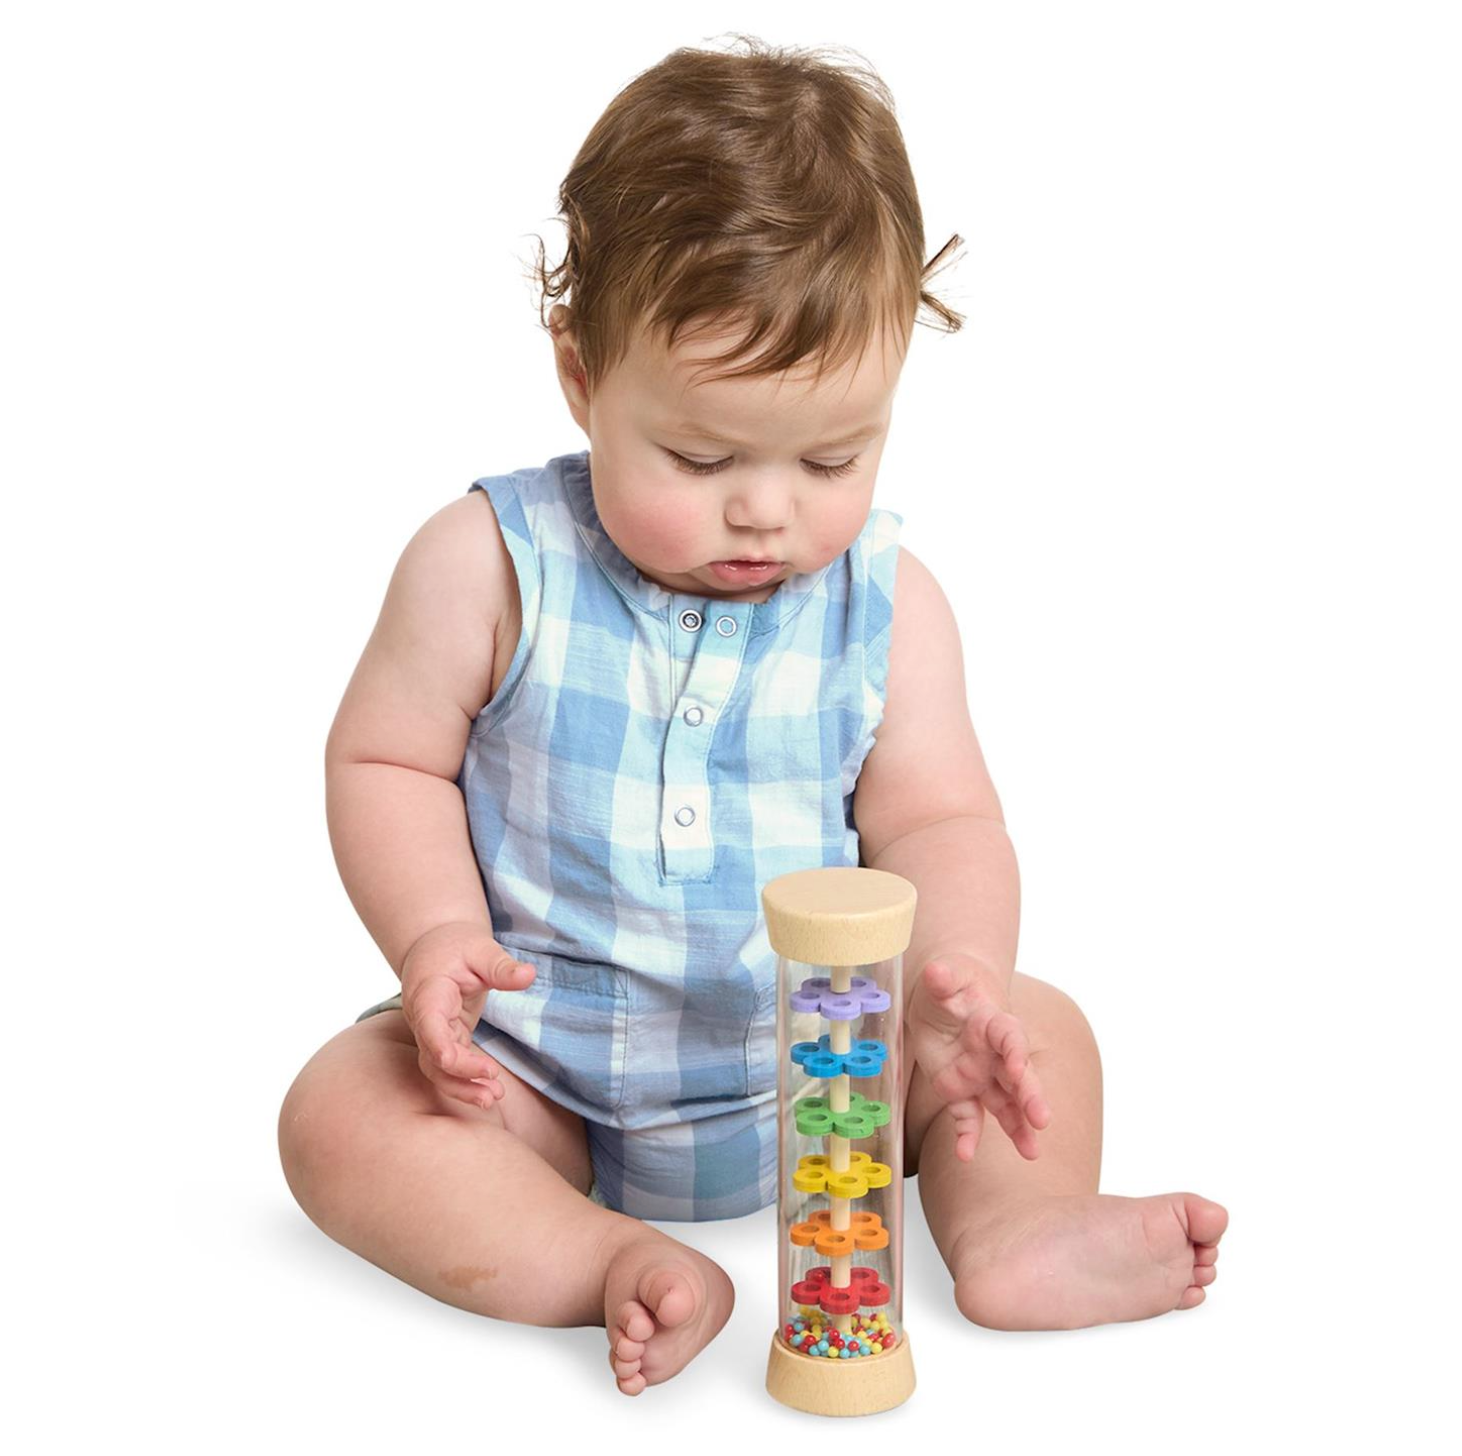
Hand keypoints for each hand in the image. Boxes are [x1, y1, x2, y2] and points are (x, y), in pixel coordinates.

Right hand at [399, 921, 536, 1111]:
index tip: (460, 1063)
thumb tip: (529, 975)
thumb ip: (501, 966)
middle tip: (494, 1087)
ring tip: (493, 1098)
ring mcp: (433, 1033)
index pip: (428, 1025)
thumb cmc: (456, 946)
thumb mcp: (481, 948)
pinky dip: (467, 1081)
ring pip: (438, 1069)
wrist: (436, 947)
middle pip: (433, 1056)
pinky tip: (491, 1093)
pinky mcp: (446, 1040)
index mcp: (428, 993)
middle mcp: (424, 1019)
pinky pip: (451, 1068)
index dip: (440, 1047)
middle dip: (460, 1075)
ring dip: (462, 1087)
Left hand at [906, 951, 1051, 1162]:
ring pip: (1003, 1105)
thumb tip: (937, 970)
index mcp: (994, 1022)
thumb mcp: (945, 975)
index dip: (1015, 1052)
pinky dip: (967, 1136)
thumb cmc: (952, 984)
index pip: (1010, 1037)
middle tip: (1042, 1119)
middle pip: (1017, 1078)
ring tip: (1031, 1152)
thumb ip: (943, 977)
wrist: (945, 997)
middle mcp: (994, 1055)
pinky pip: (967, 1116)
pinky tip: (966, 1155)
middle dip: (1029, 1097)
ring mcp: (980, 1076)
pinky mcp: (961, 1091)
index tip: (1018, 1067)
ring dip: (1017, 1128)